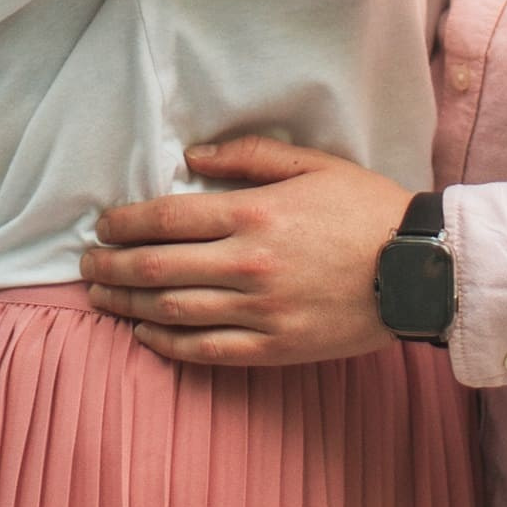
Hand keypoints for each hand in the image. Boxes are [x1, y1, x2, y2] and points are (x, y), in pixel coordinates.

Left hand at [80, 135, 412, 366]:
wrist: (421, 269)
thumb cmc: (367, 208)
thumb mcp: (312, 164)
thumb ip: (248, 156)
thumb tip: (191, 157)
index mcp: (255, 213)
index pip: (166, 218)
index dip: (124, 223)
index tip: (103, 225)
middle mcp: (249, 263)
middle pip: (156, 267)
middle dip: (111, 265)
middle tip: (86, 264)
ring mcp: (261, 310)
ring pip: (173, 311)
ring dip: (127, 304)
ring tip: (101, 297)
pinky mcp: (276, 347)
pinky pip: (207, 350)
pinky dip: (167, 343)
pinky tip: (145, 333)